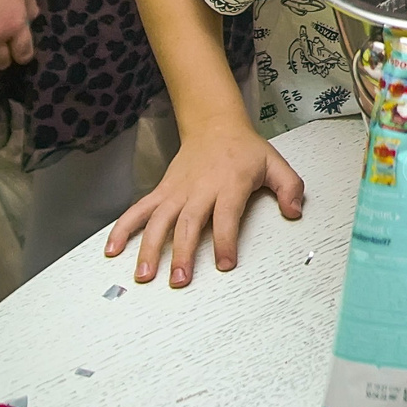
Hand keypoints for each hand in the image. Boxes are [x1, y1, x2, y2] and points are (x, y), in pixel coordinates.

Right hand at [106, 125, 303, 287]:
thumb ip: (289, 187)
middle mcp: (199, 189)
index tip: (225, 264)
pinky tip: (112, 250)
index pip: (226, 215)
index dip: (225, 240)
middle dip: (181, 252)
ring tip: (143, 276)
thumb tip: (294, 212)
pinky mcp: (162, 192)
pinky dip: (123, 228)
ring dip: (149, 248)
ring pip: (159, 220)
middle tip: (179, 280)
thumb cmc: (246, 151)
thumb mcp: (275, 163)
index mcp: (229, 184)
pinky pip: (139, 210)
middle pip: (188, 222)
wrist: (215, 126)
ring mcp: (176, 191)